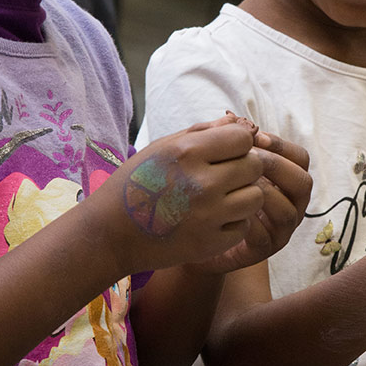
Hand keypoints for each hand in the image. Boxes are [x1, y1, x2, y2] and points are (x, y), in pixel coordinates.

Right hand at [93, 115, 265, 274]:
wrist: (110, 233)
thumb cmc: (137, 182)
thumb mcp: (162, 147)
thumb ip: (203, 131)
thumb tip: (240, 122)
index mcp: (187, 152)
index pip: (243, 138)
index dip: (238, 143)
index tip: (225, 151)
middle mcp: (201, 183)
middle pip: (254, 165)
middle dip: (244, 167)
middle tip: (224, 175)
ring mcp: (208, 216)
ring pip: (256, 196)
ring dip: (244, 195)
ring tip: (222, 197)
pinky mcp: (210, 244)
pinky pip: (244, 226)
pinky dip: (234, 222)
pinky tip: (213, 219)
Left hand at [197, 125, 311, 273]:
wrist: (193, 233)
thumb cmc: (212, 191)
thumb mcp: (221, 163)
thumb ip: (228, 141)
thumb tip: (230, 117)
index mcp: (286, 180)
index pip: (300, 158)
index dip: (281, 145)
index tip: (256, 137)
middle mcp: (291, 204)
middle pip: (303, 182)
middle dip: (277, 166)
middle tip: (248, 158)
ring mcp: (280, 230)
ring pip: (288, 211)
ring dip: (263, 193)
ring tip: (236, 183)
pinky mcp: (262, 251)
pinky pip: (265, 236)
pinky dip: (248, 220)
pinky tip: (227, 208)